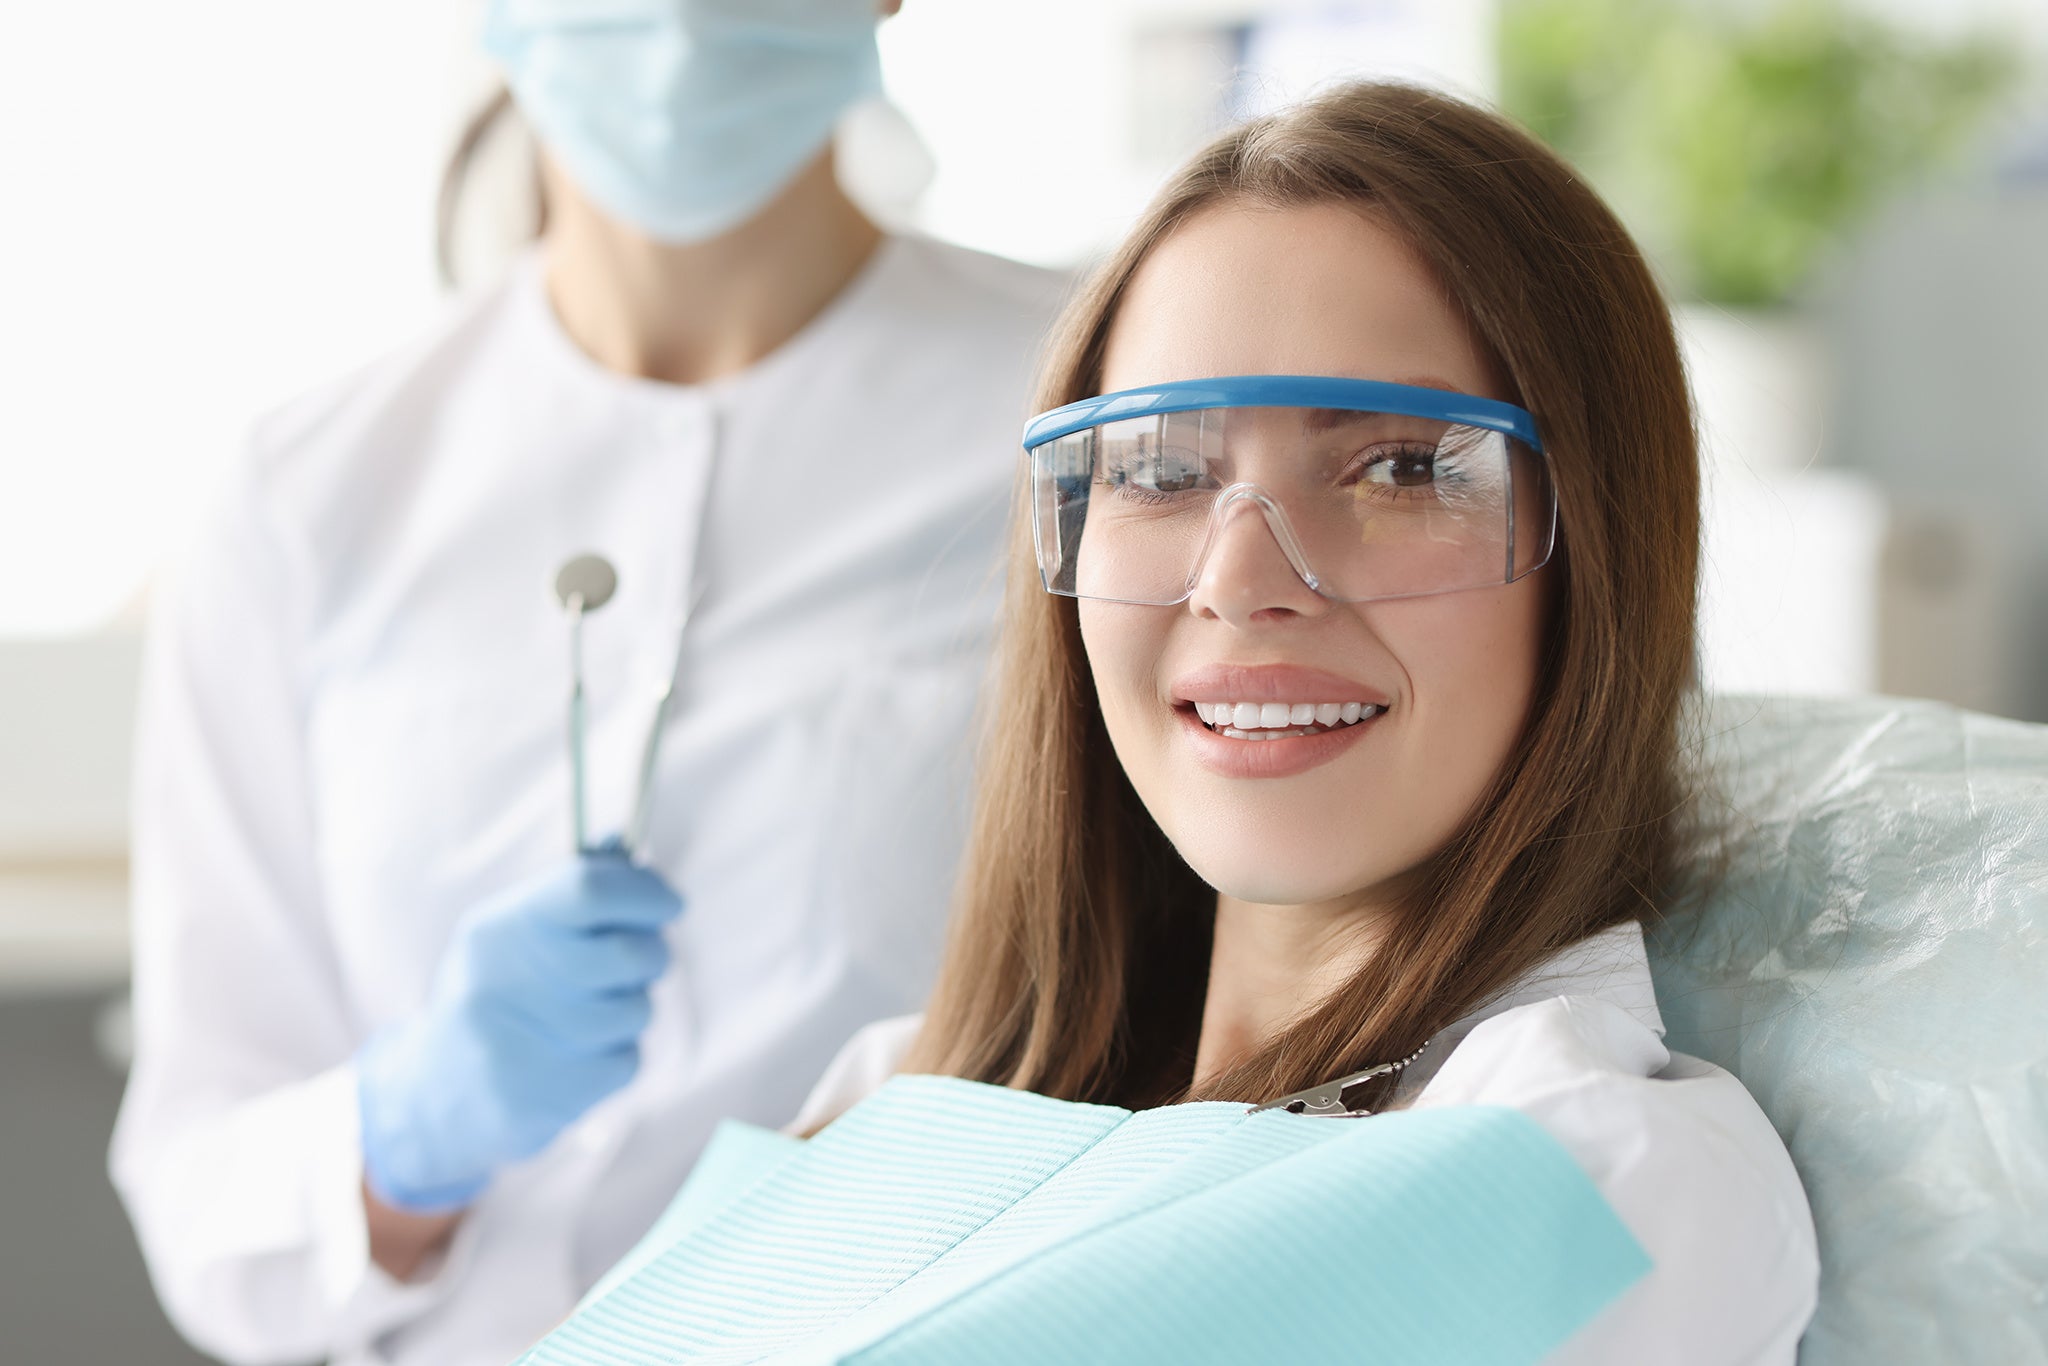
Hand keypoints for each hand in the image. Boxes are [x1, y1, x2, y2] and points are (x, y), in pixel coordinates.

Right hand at [357, 841, 681, 1211]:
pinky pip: (626, 1061)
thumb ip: (572, 895)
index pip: (588, 889)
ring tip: (596, 1014)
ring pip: (634, 1011)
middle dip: (653, 955)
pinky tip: (580, 1055)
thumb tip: (631, 852)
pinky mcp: (539, 1096)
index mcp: (498, 928)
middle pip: (628, 953)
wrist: (436, 1095)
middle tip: (642, 961)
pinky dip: (618, 1056)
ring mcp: (516, 1042)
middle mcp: (500, 980)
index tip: (670, 902)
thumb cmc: (498, 997)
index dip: (644, 892)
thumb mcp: (513, 934)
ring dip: (632, 1010)